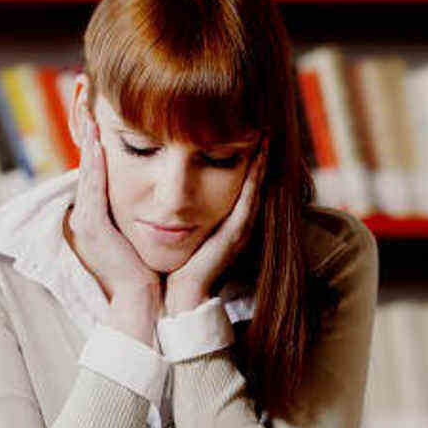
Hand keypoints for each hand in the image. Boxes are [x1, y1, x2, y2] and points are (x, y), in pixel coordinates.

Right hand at [67, 110, 160, 340]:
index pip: (100, 171)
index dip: (100, 144)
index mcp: (102, 217)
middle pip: (89, 165)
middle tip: (88, 101)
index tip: (104, 116)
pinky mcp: (92, 227)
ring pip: (87, 171)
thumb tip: (167, 191)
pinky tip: (98, 144)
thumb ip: (151, 212)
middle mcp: (89, 215)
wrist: (149, 303)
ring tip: (92, 115)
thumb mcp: (150, 235)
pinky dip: (93, 164)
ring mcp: (88, 221)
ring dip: (88, 142)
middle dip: (89, 133)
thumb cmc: (155, 272)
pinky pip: (91, 188)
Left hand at [165, 146, 264, 314]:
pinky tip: (258, 162)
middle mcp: (236, 224)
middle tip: (262, 131)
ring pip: (255, 190)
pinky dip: (256, 182)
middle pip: (253, 185)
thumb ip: (177, 212)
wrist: (176, 296)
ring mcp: (239, 230)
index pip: (239, 186)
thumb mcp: (175, 230)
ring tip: (264, 138)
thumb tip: (164, 192)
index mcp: (223, 222)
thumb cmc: (171, 265)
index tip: (246, 135)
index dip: (244, 162)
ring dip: (261, 165)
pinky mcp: (235, 236)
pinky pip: (249, 203)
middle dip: (258, 159)